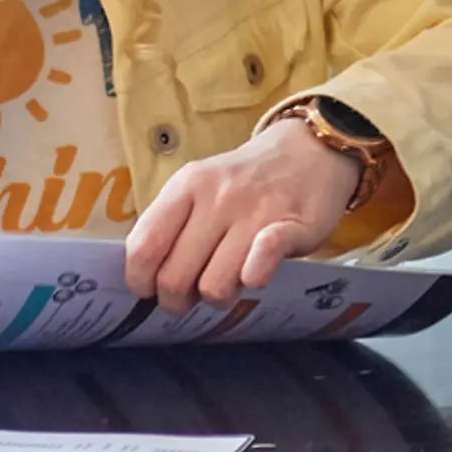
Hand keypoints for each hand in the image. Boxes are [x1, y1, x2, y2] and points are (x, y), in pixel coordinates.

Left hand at [123, 118, 361, 311]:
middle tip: (190, 297)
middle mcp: (216, 197)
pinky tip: (254, 276)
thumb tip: (144, 274)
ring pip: (214, 286)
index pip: (143, 246)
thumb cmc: (247, 181)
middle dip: (177, 301)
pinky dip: (253, 281)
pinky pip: (258, 268)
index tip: (150, 291)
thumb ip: (172, 223)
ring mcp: (254, 212)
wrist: (312, 150)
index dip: (139, 281)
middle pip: (174, 277)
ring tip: (228, 284)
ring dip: (219, 297)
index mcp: (186, 186)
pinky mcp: (291, 228)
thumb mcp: (201, 187)